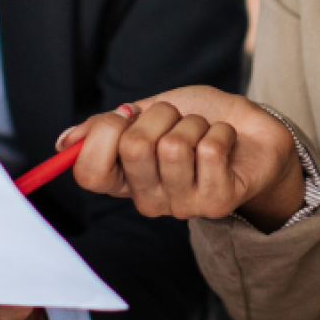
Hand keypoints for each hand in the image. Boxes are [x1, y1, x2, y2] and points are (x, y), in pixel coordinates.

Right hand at [60, 86, 305, 230]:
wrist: (255, 136)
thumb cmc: (200, 122)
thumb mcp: (151, 113)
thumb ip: (111, 126)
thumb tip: (65, 142)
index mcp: (125, 179)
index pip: (89, 173)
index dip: (104, 134)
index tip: (126, 115)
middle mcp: (148, 200)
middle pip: (133, 147)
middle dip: (161, 114)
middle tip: (177, 119)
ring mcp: (182, 205)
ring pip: (174, 145)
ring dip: (194, 123)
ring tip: (204, 132)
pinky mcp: (217, 201)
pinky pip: (209, 148)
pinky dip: (222, 130)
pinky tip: (227, 142)